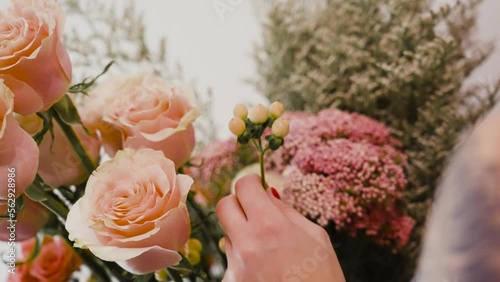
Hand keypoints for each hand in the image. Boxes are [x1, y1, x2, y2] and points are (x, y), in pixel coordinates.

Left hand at [216, 174, 345, 281]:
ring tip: (269, 253)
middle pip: (223, 205)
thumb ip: (286, 211)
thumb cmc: (323, 277)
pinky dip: (244, 261)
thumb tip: (267, 193)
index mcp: (270, 226)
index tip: (258, 188)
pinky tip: (265, 273)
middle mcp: (246, 244)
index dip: (252, 183)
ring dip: (242, 234)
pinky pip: (232, 261)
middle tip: (255, 212)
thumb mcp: (316, 236)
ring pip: (227, 235)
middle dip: (238, 203)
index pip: (243, 186)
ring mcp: (235, 267)